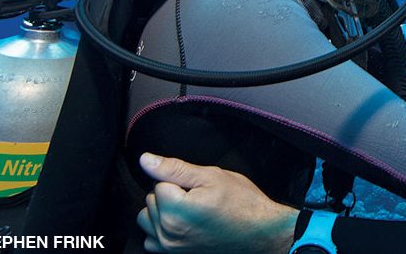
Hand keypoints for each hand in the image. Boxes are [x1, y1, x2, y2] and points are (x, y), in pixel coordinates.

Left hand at [137, 153, 296, 252]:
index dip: (181, 180)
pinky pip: (152, 238)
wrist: (260, 233)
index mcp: (175, 210)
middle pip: (151, 199)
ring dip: (163, 211)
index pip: (158, 182)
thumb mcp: (211, 176)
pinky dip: (162, 229)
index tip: (199, 188)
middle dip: (171, 194)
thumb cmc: (241, 204)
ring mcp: (168, 248)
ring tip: (189, 211)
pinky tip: (183, 225)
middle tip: (198, 198)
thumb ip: (174, 168)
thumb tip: (145, 159)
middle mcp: (167, 233)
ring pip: (148, 217)